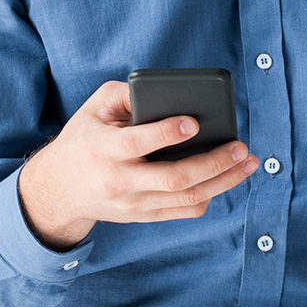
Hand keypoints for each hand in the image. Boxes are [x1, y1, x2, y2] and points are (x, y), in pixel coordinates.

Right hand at [17, 80, 258, 249]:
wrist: (58, 190)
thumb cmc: (83, 139)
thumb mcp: (94, 107)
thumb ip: (125, 93)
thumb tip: (163, 90)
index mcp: (105, 149)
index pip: (138, 143)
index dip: (168, 133)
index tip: (194, 121)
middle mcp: (120, 181)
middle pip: (174, 178)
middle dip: (214, 162)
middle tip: (241, 146)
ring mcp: (133, 204)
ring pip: (186, 198)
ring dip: (223, 181)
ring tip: (248, 162)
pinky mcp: (143, 216)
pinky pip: (182, 211)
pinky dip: (209, 196)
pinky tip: (226, 179)